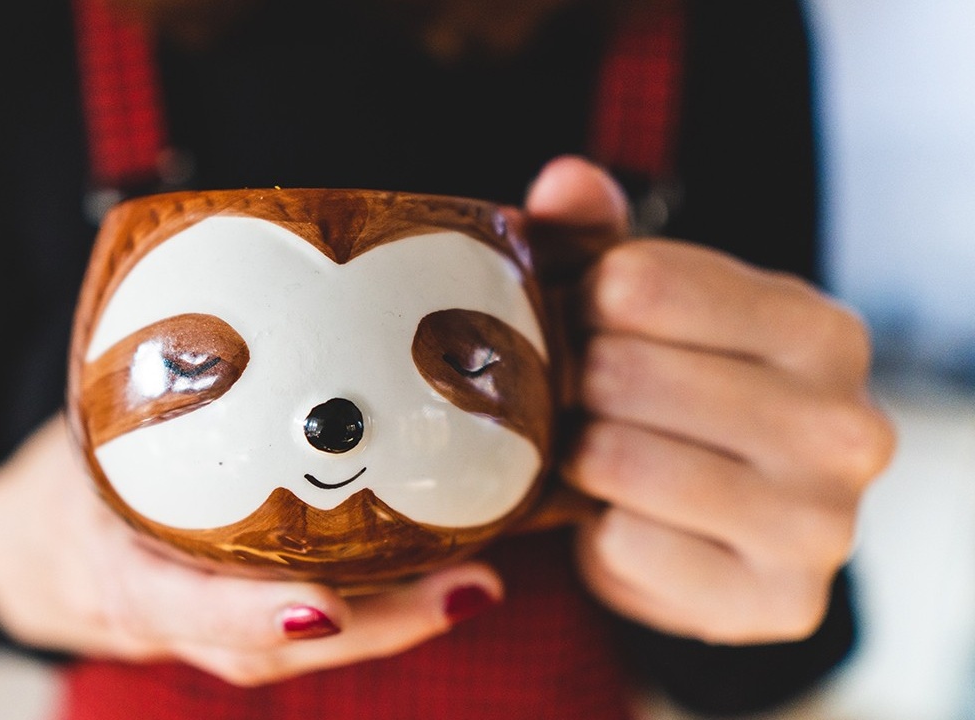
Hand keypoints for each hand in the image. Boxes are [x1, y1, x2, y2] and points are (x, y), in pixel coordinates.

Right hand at [0, 414, 501, 685]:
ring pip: (307, 648)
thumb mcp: (84, 429)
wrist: (38, 551)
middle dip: (374, 626)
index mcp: (116, 570)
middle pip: (272, 647)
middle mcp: (171, 618)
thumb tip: (216, 256)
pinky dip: (381, 606)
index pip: (171, 604)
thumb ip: (142, 373)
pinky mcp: (249, 624)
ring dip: (398, 620)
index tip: (320, 607)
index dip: (242, 614)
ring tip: (480, 579)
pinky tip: (451, 567)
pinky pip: (317, 624)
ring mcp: (215, 634)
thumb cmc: (71, 477)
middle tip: (469, 584)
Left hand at [526, 157, 895, 644]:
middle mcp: (846, 424)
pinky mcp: (776, 599)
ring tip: (580, 450)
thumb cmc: (675, 399)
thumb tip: (564, 179)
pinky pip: (625, 547)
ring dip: (572, 457)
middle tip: (565, 396)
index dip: (579, 302)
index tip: (576, 321)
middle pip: (624, 371)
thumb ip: (599, 237)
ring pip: (621, 460)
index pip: (644, 283)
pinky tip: (612, 518)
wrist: (715, 535)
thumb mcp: (645, 309)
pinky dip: (593, 532)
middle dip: (568, 383)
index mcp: (820, 330)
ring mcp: (823, 521)